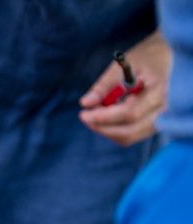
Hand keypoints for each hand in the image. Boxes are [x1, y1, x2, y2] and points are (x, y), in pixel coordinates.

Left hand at [79, 32, 170, 146]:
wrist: (167, 58)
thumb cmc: (145, 58)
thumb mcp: (123, 64)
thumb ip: (104, 85)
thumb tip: (86, 103)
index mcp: (159, 91)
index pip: (130, 113)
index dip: (104, 117)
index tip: (84, 113)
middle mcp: (163, 109)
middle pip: (129, 131)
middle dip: (102, 127)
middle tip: (85, 116)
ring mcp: (160, 120)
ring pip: (128, 137)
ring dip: (106, 129)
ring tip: (94, 112)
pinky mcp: (153, 124)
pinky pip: (130, 135)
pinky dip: (113, 129)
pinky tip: (105, 115)